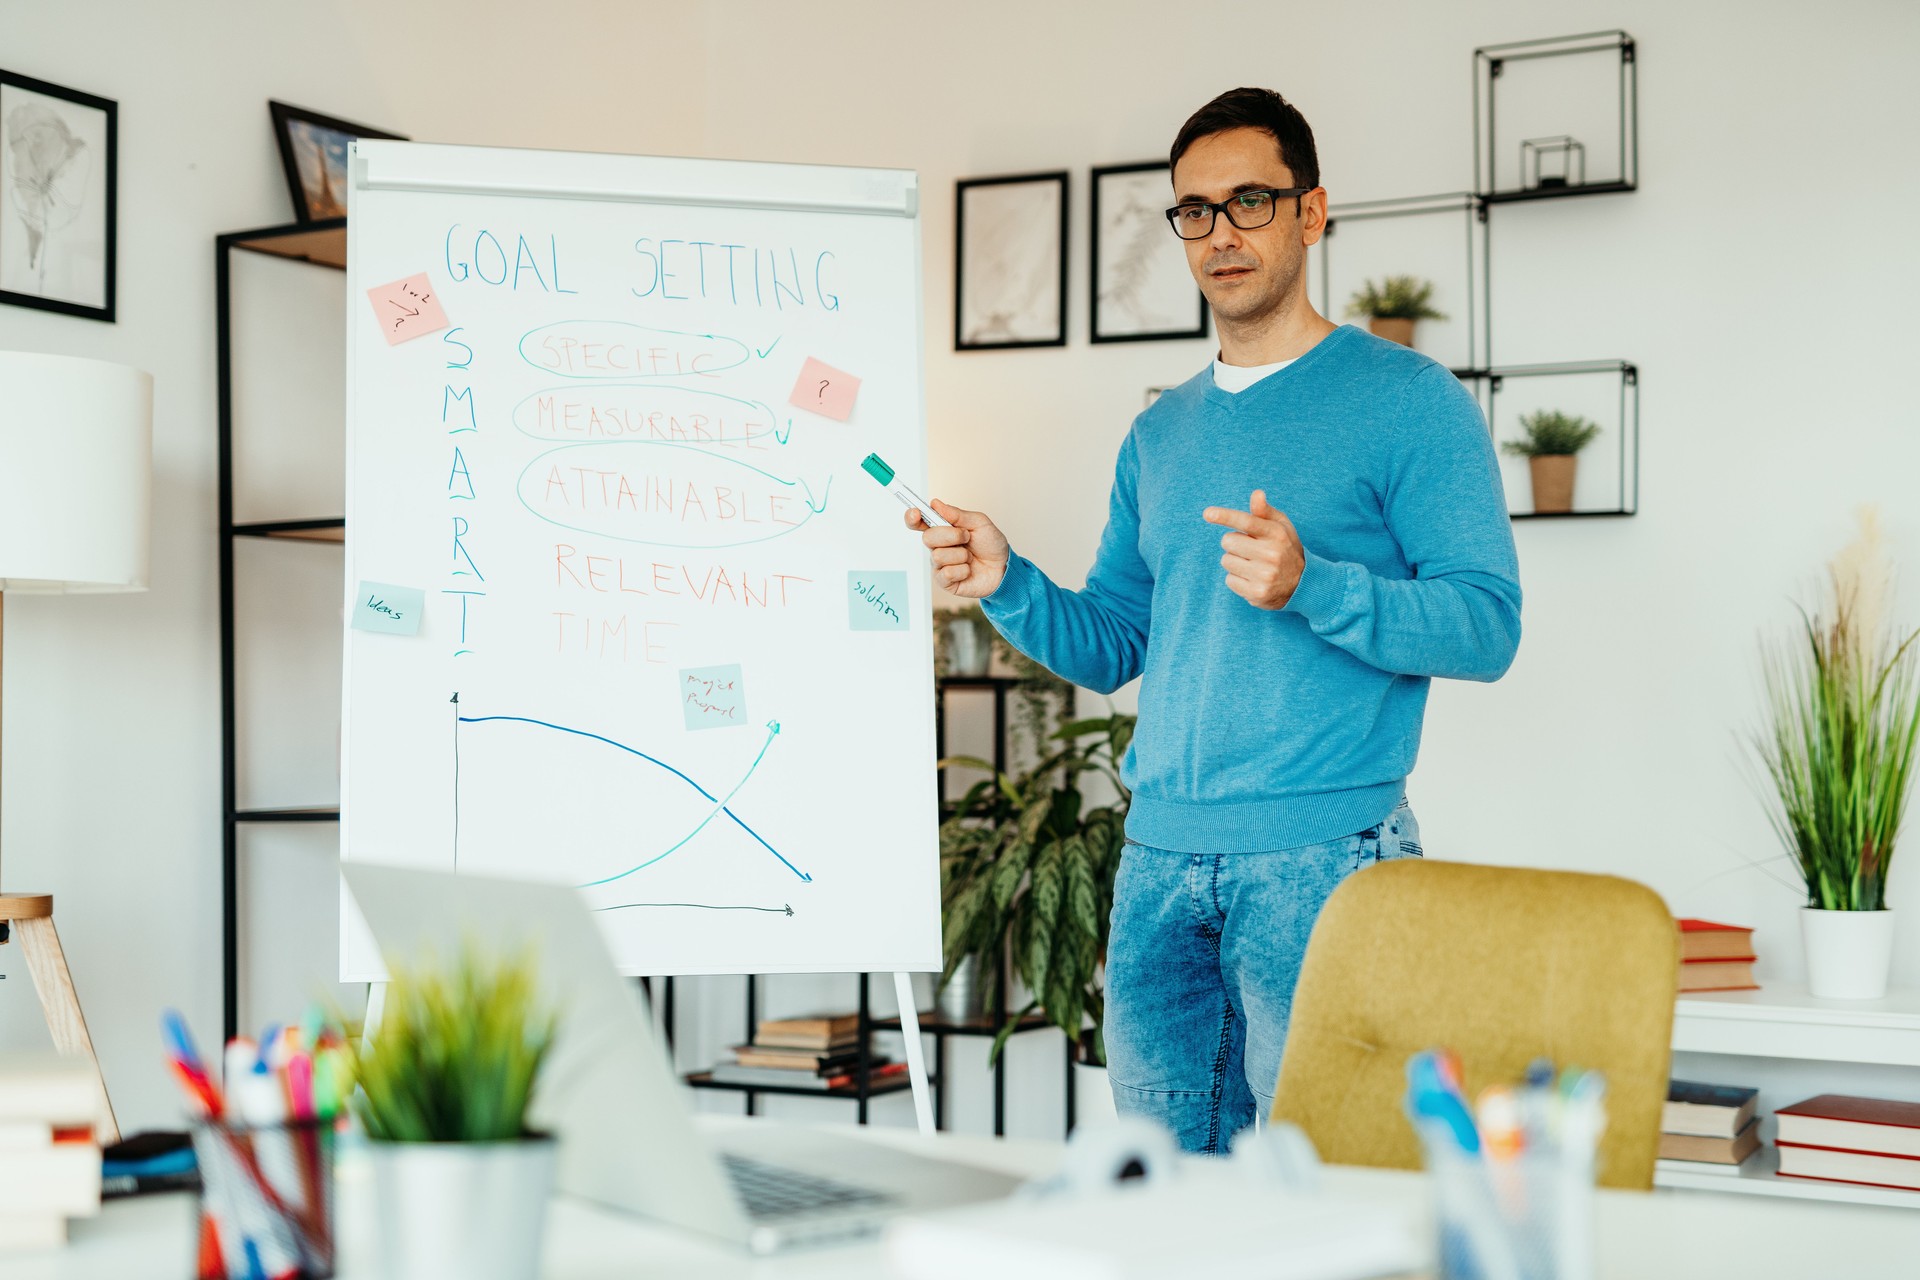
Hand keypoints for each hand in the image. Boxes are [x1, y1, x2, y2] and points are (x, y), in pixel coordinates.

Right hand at [907, 499, 1010, 598]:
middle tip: (966, 537)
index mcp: (942, 530)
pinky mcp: (945, 582)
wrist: (1004, 567)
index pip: (919, 523)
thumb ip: (957, 514)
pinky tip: (968, 570)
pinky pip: (947, 573)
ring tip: (970, 556)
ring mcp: (940, 565)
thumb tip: (936, 504)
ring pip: (938, 556)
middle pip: (927, 537)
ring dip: (960, 554)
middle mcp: (938, 546)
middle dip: (950, 535)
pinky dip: (963, 569)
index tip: (916, 513)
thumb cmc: (991, 544)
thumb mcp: (979, 522)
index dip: (912, 517)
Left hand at [1202, 489, 1304, 609]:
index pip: (1247, 521)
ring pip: (1226, 560)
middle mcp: (1271, 554)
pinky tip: (1252, 578)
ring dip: (1234, 561)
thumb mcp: (1281, 527)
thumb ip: (1265, 511)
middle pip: (1228, 541)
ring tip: (1252, 564)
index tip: (1207, 513)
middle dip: (1234, 543)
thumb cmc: (1285, 548)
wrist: (1303, 584)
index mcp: (1277, 534)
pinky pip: (1229, 580)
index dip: (1225, 516)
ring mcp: (1264, 575)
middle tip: (1250, 549)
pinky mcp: (1257, 593)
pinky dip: (1237, 579)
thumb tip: (1256, 493)